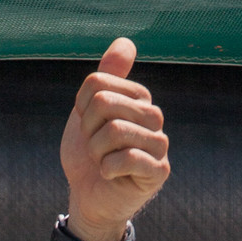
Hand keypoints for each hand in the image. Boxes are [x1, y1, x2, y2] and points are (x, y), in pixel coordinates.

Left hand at [58, 37, 169, 240]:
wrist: (89, 199)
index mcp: (138, 98)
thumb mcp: (88, 113)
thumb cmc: (90, 156)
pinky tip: (111, 175)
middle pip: (104, 104)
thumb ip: (106, 77)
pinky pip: (126, 157)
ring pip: (114, 130)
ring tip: (103, 162)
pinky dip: (107, 169)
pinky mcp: (158, 171)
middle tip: (95, 148)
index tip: (88, 128)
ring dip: (96, 152)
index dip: (81, 109)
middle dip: (88, 131)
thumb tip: (126, 41)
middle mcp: (154, 116)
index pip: (96, 84)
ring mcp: (160, 144)